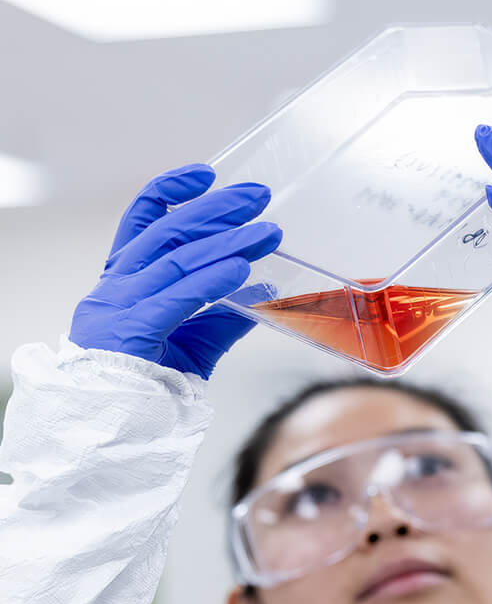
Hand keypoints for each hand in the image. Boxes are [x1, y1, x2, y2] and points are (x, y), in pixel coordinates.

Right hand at [69, 164, 280, 378]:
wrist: (111, 430)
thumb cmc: (146, 383)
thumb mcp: (193, 341)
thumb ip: (224, 315)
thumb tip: (266, 291)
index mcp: (122, 283)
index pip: (140, 222)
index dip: (170, 193)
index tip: (206, 173)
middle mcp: (116, 288)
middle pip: (166, 233)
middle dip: (217, 210)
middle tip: (259, 196)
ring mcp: (119, 308)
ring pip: (176, 261)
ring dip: (228, 242)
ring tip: (267, 232)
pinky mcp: (131, 333)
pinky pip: (176, 298)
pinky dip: (211, 280)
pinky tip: (241, 269)